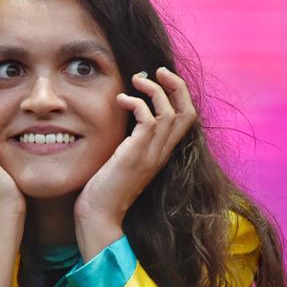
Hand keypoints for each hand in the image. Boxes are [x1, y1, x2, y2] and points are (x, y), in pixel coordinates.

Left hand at [74, 67, 195, 257]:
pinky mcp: (136, 154)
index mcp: (161, 153)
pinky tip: (120, 100)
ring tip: (136, 79)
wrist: (98, 215)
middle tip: (159, 71)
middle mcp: (162, 153)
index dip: (180, 96)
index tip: (162, 80)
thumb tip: (123, 120)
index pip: (186, 119)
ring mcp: (151, 154)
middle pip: (187, 112)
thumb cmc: (104, 190)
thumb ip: (130, 142)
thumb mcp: (123, 160)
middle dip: (177, 86)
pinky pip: (148, 119)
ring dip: (154, 89)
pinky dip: (136, 102)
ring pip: (169, 111)